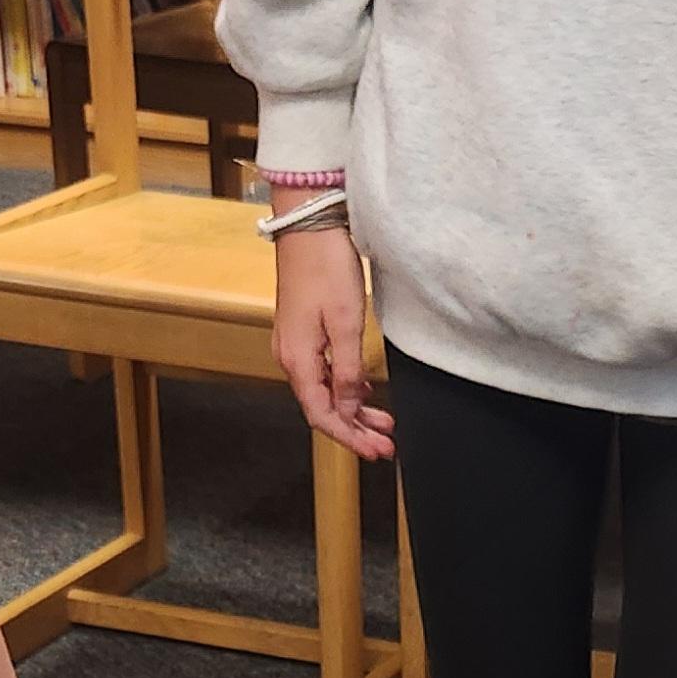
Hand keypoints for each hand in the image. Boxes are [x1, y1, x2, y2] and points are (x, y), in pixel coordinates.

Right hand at [271, 217, 393, 460]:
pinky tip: (365, 394)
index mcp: (298, 360)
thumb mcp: (345, 322)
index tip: (375, 452)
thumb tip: (349, 407)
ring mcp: (295, 345)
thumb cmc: (326, 267)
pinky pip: (323, 372)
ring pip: (325, 391)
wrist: (307, 225)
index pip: (322, 415)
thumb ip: (348, 370)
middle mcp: (290, 357)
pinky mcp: (303, 332)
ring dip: (353, 411)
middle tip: (386, 446)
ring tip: (382, 425)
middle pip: (323, 408)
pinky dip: (345, 388)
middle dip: (355, 430)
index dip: (349, 437)